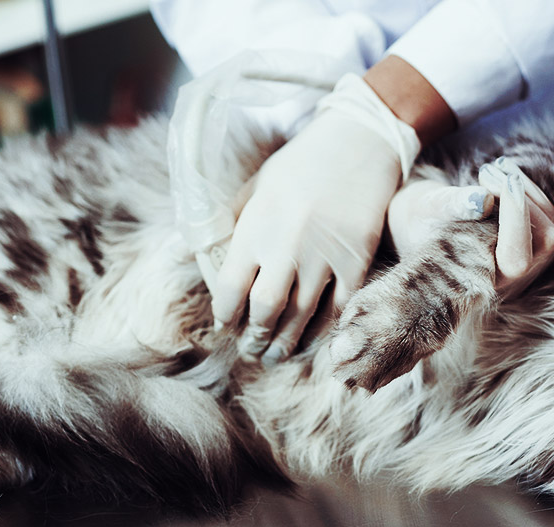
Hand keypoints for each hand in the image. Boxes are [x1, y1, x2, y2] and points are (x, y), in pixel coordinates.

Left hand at [212, 75, 420, 361]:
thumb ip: (229, 224)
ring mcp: (325, 255)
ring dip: (285, 344)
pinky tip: (311, 342)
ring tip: (275, 357)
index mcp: (255, 228)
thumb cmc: (300, 163)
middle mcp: (287, 246)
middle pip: (264, 311)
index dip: (225, 316)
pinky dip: (322, 331)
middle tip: (252, 349)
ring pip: (301, 317)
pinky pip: (338, 309)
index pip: (230, 289)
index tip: (226, 325)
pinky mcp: (357, 260)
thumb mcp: (256, 186)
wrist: (358, 141)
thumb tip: (196, 254)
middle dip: (255, 338)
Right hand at [387, 158, 553, 294]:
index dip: (515, 216)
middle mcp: (511, 281)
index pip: (517, 257)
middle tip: (487, 172)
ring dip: (537, 195)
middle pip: (547, 240)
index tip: (493, 181)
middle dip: (525, 198)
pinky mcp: (535, 253)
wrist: (420, 224)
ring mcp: (527, 269)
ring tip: (501, 170)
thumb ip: (453, 206)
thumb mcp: (428, 209)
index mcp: (481, 280)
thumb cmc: (420, 219)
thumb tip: (483, 199)